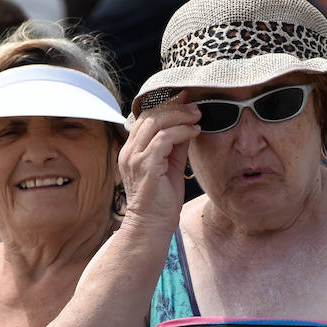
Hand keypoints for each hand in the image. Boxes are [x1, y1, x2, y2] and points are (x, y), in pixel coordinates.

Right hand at [120, 98, 200, 231]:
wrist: (152, 226)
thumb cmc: (161, 201)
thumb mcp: (171, 166)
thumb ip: (176, 145)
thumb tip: (188, 125)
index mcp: (132, 150)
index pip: (146, 118)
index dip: (166, 105)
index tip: (185, 100)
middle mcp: (129, 151)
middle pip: (150, 115)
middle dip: (175, 108)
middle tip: (196, 108)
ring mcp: (135, 158)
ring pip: (156, 123)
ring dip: (180, 117)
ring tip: (197, 118)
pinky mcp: (145, 165)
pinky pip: (163, 138)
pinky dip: (181, 132)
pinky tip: (194, 133)